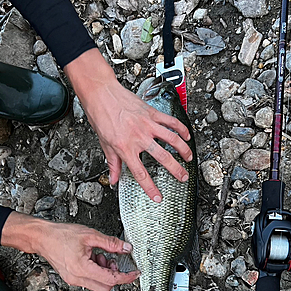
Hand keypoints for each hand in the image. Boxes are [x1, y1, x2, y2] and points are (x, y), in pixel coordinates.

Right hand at [1, 212, 139, 290]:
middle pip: (106, 287)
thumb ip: (110, 243)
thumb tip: (126, 248)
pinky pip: (90, 280)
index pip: (111, 279)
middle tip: (112, 260)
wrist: (42, 237)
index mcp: (82, 269)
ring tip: (99, 255)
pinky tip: (92, 258)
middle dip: (114, 274)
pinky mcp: (71, 278)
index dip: (126, 277)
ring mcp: (73, 280)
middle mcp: (77, 278)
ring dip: (104, 273)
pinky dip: (96, 271)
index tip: (135, 274)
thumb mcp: (90, 235)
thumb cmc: (61, 235)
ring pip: (98, 285)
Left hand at [64, 48, 192, 202]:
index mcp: (126, 148)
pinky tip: (186, 135)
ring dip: (183, 150)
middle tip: (183, 177)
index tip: (158, 197)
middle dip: (176, 170)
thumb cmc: (101, 116)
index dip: (150, 188)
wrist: (101, 94)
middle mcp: (139, 138)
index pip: (141, 174)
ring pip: (172, 139)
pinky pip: (171, 122)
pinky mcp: (152, 113)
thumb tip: (114, 179)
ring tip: (189, 158)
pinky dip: (181, 129)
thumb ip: (113, 163)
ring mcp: (147, 125)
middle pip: (163, 158)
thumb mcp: (105, 144)